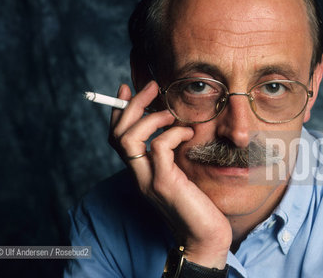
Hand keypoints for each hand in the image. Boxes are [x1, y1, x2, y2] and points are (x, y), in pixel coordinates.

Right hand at [108, 81, 231, 268]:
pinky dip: (173, 133)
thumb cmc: (197, 204)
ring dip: (149, 118)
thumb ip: (171, 155)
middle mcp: (139, 176)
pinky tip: (188, 133)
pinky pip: (159, 148)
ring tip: (170, 113)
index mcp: (141, 172)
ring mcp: (149, 180)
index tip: (127, 89)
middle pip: (118, 135)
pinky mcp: (165, 183)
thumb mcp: (180, 174)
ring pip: (128, 139)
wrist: (205, 237)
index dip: (118, 112)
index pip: (117, 138)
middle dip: (132, 105)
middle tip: (150, 86)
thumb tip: (175, 125)